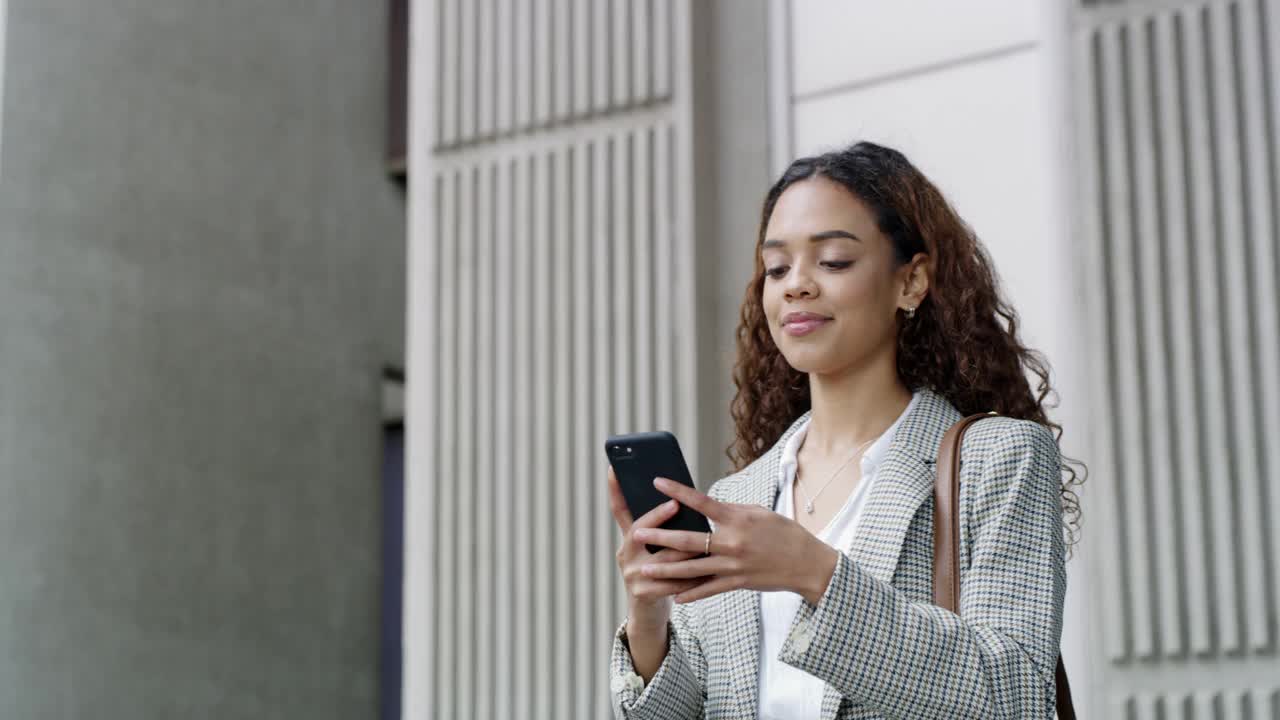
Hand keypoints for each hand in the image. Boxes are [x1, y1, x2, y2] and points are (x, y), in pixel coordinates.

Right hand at [607, 466, 705, 626]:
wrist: (648, 614)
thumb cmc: (660, 574)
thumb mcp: (654, 550)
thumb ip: (664, 530)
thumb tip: (682, 501)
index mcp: (629, 538)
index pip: (620, 510)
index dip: (615, 490)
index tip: (614, 468)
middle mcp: (625, 553)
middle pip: (639, 530)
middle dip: (657, 516)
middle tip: (674, 504)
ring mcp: (631, 573)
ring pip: (662, 557)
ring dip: (684, 549)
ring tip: (703, 537)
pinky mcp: (642, 592)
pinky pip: (671, 582)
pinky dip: (692, 576)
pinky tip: (708, 570)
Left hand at [632, 477, 839, 604]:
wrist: (808, 563)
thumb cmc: (783, 532)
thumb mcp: (758, 513)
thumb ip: (730, 511)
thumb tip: (706, 507)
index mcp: (737, 518)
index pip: (701, 502)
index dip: (677, 491)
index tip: (656, 482)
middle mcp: (732, 542)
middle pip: (688, 540)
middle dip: (660, 537)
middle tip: (636, 534)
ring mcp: (734, 565)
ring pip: (692, 569)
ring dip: (666, 570)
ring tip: (644, 570)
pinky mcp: (738, 582)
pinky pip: (710, 589)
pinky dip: (692, 593)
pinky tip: (675, 596)